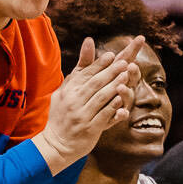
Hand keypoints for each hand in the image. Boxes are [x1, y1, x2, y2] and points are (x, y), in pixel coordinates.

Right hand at [34, 35, 140, 173]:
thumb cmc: (63, 114)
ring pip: (100, 98)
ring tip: (126, 76)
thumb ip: (81, 67)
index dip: (99, 64)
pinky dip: (113, 108)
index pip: (86, 74)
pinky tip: (122, 102)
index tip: (112, 55)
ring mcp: (81, 115)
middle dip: (110, 71)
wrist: (56, 143)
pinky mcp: (89, 129)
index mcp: (68, 90)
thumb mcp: (66, 89)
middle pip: (95, 83)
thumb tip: (90, 39)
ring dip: (114, 86)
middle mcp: (73, 101)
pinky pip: (103, 116)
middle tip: (125, 62)